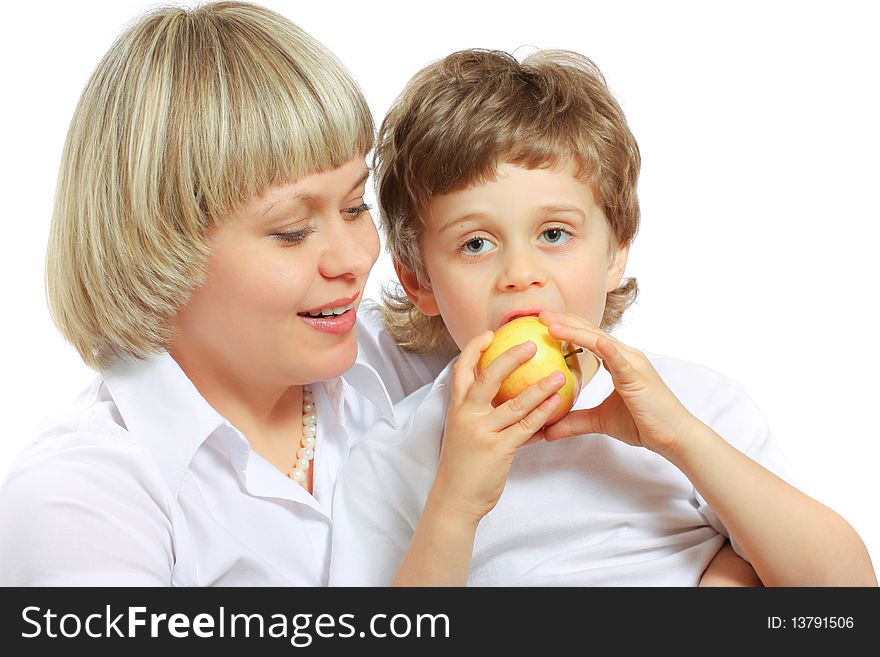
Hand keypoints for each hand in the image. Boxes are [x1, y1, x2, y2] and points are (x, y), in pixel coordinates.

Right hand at [430, 330, 564, 523]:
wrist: (455, 498)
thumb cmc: (463, 464)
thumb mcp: (464, 431)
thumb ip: (481, 411)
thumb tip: (507, 393)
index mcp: (457, 408)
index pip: (461, 370)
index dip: (474, 349)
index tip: (490, 335)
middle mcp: (467, 415)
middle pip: (488, 377)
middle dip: (510, 357)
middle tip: (531, 344)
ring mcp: (482, 432)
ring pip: (514, 402)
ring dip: (540, 386)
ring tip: (561, 374)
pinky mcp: (498, 449)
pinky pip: (526, 427)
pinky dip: (543, 413)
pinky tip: (558, 404)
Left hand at [539, 310, 696, 455]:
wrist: (674, 436)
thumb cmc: (643, 424)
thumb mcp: (600, 421)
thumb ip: (574, 422)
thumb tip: (547, 431)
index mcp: (618, 361)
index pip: (588, 338)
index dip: (567, 328)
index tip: (543, 323)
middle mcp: (626, 356)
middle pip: (590, 332)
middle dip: (565, 321)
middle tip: (540, 315)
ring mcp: (633, 363)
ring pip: (600, 341)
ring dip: (575, 331)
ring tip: (552, 325)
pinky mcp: (639, 377)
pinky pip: (621, 360)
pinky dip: (608, 349)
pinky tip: (595, 340)